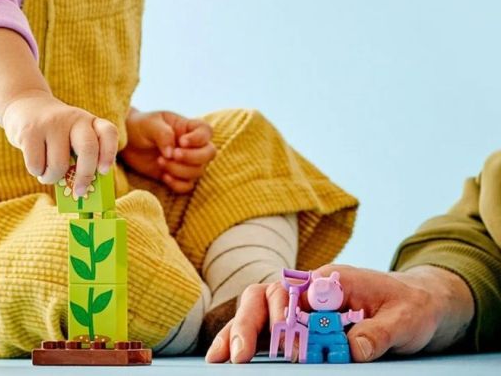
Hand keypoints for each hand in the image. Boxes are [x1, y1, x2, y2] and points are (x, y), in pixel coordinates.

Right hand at [1, 90, 117, 196]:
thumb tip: (83, 187)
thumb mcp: (73, 136)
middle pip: (88, 149)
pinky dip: (37, 172)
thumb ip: (82, 155)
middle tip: (79, 191)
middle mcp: (74, 118)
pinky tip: (36, 164)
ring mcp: (51, 123)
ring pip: (58, 165)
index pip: (108, 132)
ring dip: (52, 178)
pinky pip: (36, 165)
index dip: (109, 153)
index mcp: (89, 121)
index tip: (103, 171)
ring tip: (48, 174)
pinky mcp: (30, 131)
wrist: (26, 106)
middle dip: (85, 176)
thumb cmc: (55, 132)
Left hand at [119, 109, 215, 193]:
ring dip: (180, 170)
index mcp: (187, 127)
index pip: (206, 131)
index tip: (181, 141)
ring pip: (198, 171)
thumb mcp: (149, 124)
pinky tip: (163, 176)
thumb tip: (172, 153)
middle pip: (209, 153)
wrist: (125, 142)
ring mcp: (184, 162)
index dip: (199, 139)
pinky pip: (187, 186)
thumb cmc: (139, 127)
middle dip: (193, 157)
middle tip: (173, 155)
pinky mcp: (175, 176)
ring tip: (160, 161)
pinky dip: (177, 184)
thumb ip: (163, 134)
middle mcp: (191, 145)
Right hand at [205, 264, 474, 363]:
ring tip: (218, 359)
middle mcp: (307, 290)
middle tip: (238, 356)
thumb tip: (352, 348)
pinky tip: (228, 357)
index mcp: (329, 281)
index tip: (280, 339)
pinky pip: (266, 330)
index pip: (290, 291)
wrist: (423, 304)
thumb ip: (379, 333)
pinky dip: (246, 341)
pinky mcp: (301, 325)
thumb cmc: (412, 306)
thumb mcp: (405, 321)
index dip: (279, 314)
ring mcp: (301, 307)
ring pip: (256, 313)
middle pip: (262, 298)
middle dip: (246, 325)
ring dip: (236, 333)